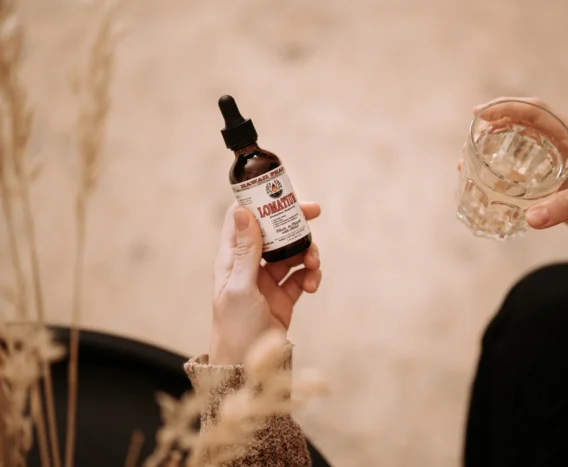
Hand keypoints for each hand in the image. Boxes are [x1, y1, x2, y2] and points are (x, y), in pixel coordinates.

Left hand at [209, 202, 321, 364]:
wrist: (246, 369)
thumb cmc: (235, 328)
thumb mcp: (240, 287)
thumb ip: (246, 251)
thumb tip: (244, 211)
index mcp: (231, 259)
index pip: (244, 219)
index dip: (262, 203)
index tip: (283, 195)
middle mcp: (249, 266)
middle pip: (274, 232)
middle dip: (294, 223)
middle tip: (314, 213)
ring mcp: (268, 281)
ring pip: (293, 253)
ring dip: (307, 252)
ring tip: (314, 264)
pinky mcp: (284, 297)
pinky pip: (302, 276)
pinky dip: (311, 276)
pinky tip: (312, 285)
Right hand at [459, 97, 567, 248]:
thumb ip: (567, 205)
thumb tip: (530, 217)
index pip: (539, 111)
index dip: (509, 107)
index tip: (481, 114)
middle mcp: (566, 143)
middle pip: (525, 120)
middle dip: (496, 119)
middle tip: (471, 129)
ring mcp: (556, 161)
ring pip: (520, 140)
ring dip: (495, 140)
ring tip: (470, 149)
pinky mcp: (549, 179)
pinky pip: (520, 164)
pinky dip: (500, 164)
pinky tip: (483, 173)